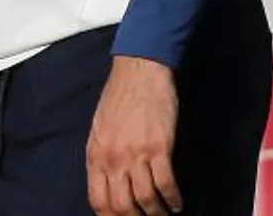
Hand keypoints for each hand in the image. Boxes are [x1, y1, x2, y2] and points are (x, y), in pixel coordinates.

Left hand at [86, 56, 182, 214]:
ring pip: (146, 200)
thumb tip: (109, 186)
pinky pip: (166, 184)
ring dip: (157, 213)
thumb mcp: (99, 130)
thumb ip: (102, 158)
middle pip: (122, 207)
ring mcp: (135, 154)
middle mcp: (113, 158)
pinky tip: (177, 203)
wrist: (138, 71)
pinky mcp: (159, 147)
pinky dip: (173, 199)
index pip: (98, 201)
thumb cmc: (119, 98)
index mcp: (95, 155)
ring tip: (164, 215)